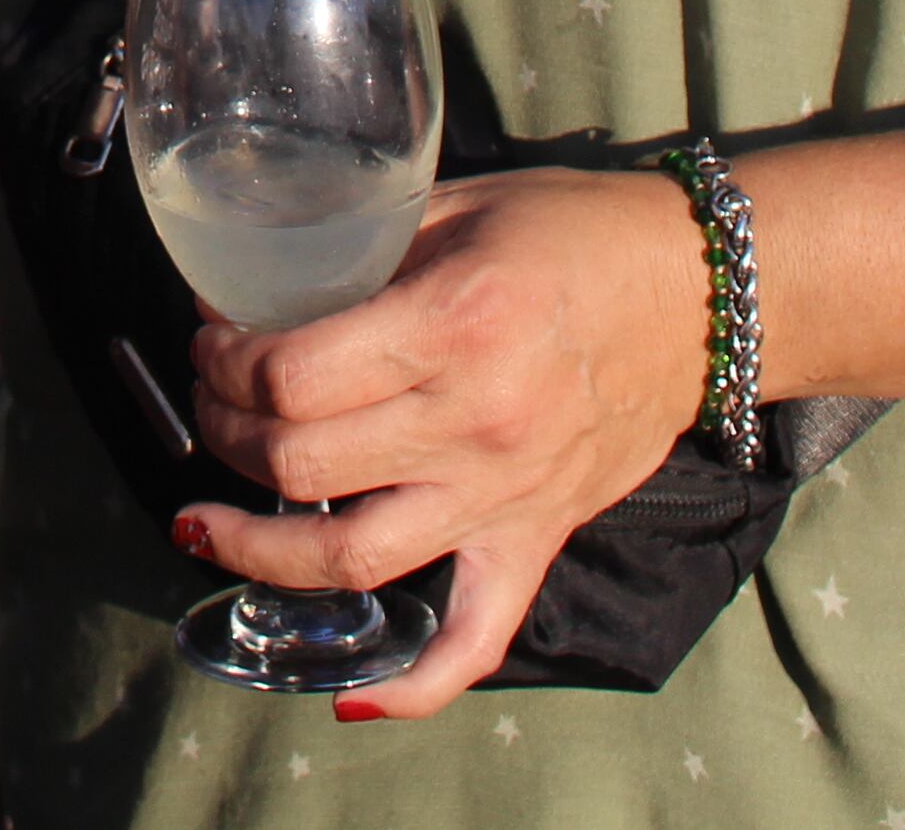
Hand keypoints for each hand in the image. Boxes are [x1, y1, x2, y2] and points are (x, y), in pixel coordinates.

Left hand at [169, 167, 712, 717]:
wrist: (700, 289)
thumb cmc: (573, 234)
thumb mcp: (455, 208)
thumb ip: (358, 250)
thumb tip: (251, 287)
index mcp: (451, 325)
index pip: (290, 376)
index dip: (224, 361)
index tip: (212, 340)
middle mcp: (474, 422)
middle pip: (299, 461)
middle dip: (224, 429)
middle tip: (213, 398)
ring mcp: (504, 494)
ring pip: (350, 558)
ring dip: (258, 548)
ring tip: (204, 523)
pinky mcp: (536, 539)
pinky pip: (475, 637)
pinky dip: (413, 684)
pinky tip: (349, 695)